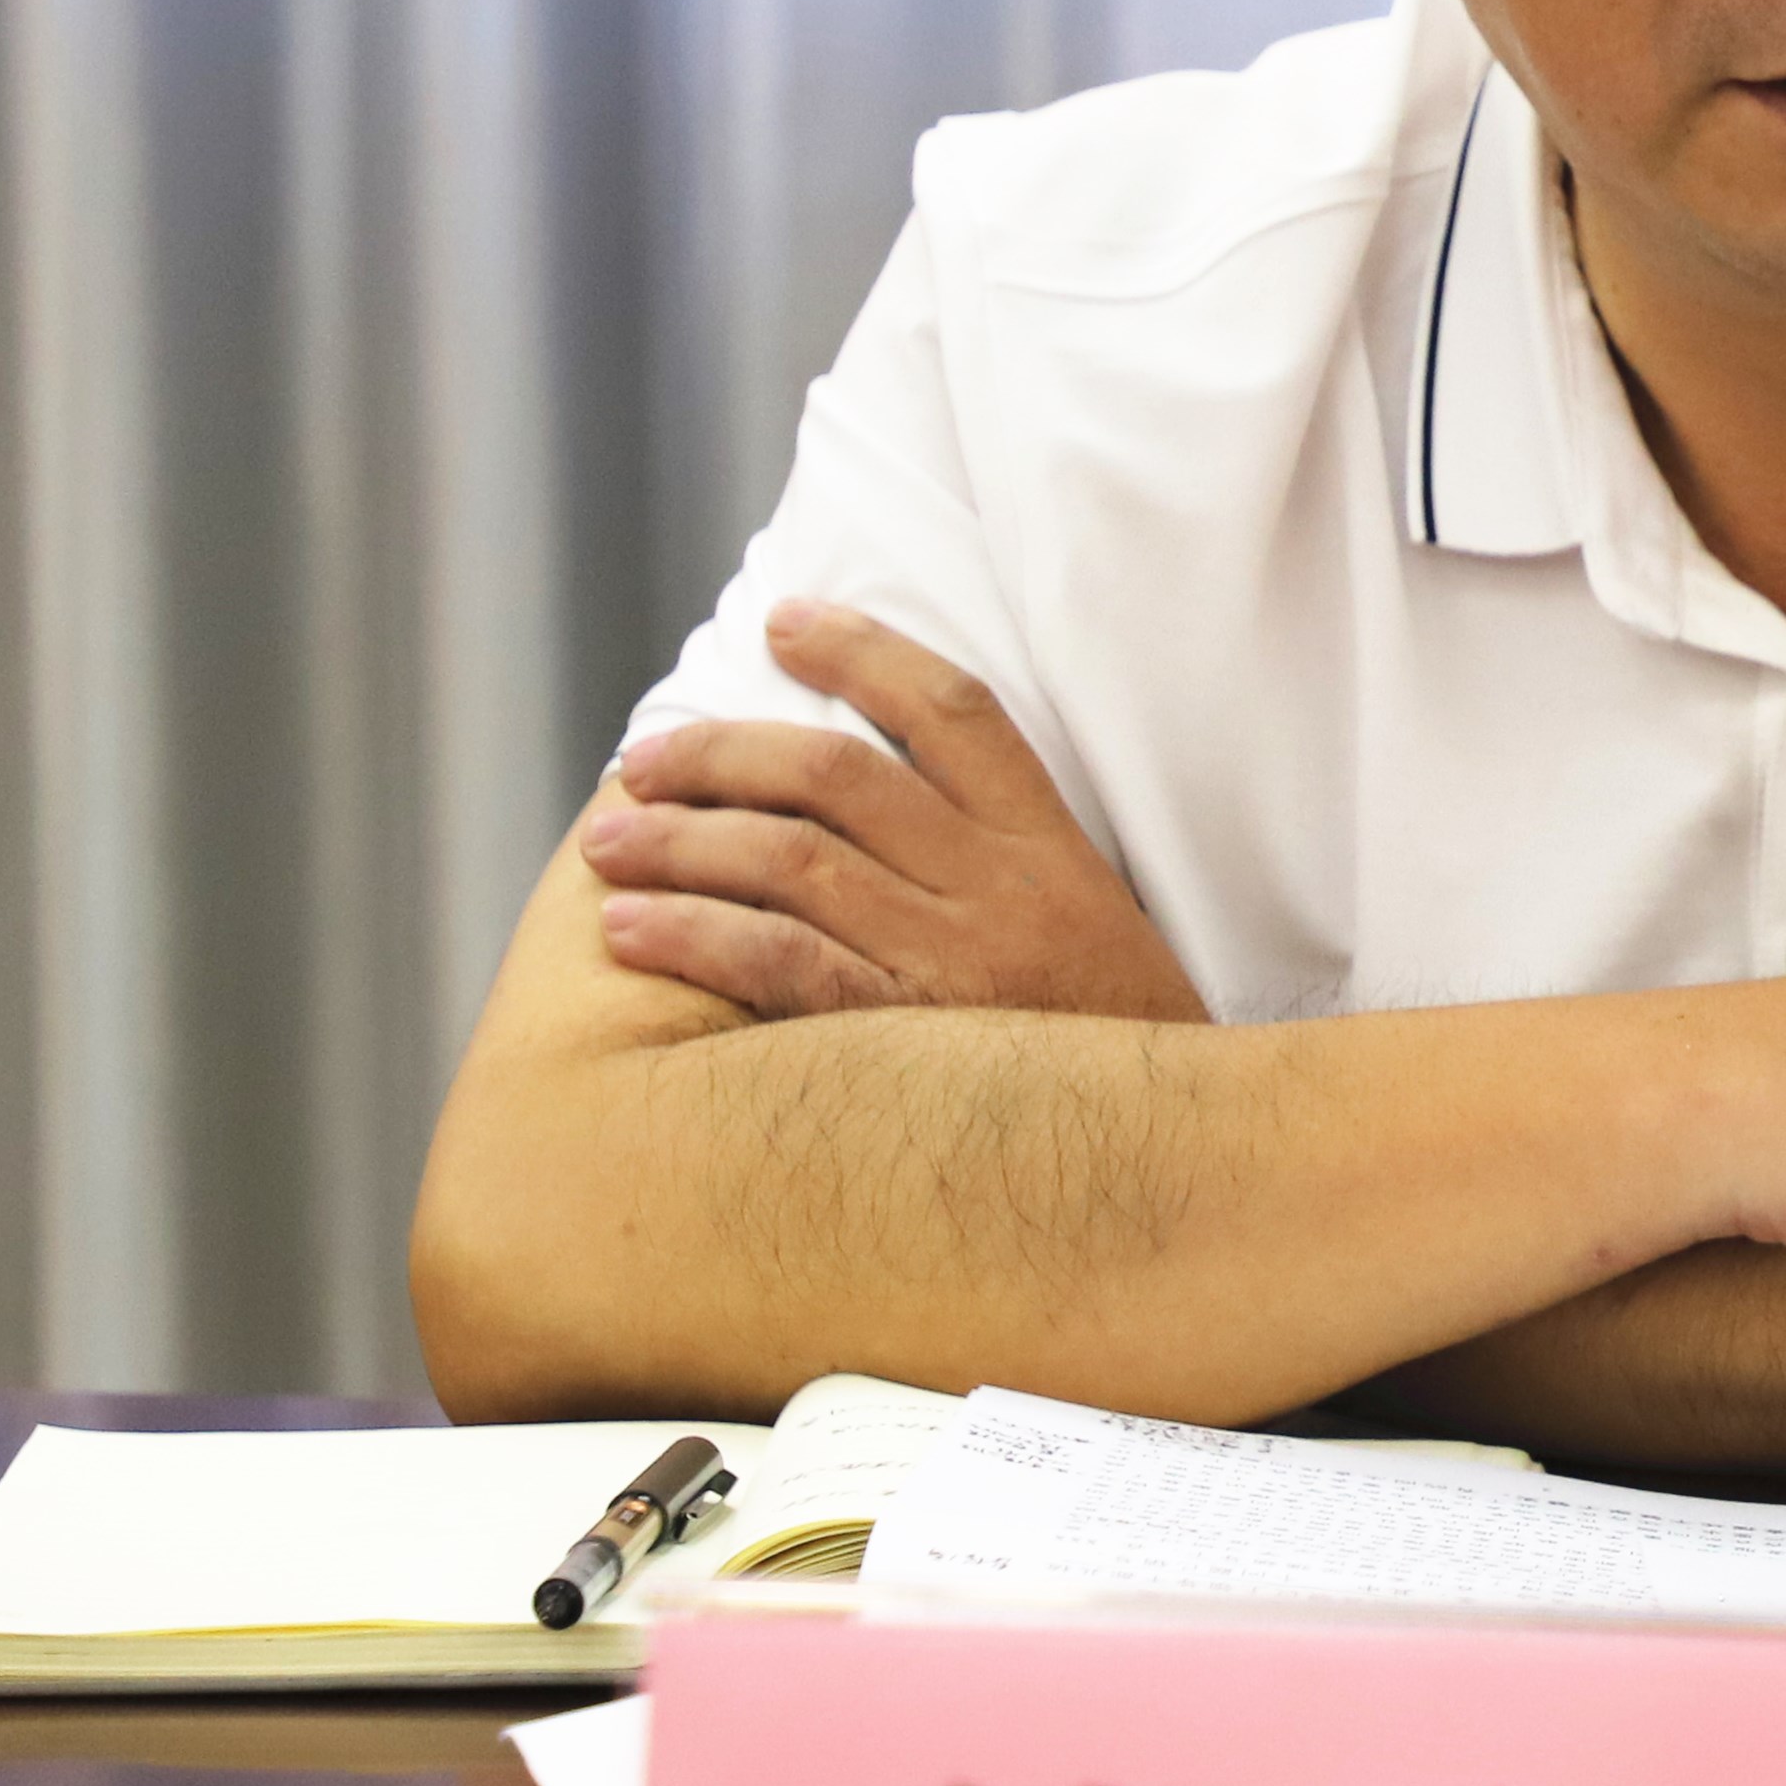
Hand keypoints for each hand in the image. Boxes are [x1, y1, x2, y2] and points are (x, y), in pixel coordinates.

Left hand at [581, 602, 1211, 1026]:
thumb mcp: (1091, 930)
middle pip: (838, 775)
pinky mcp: (910, 1040)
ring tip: (607, 840)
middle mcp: (1000, 888)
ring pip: (791, 861)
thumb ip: (1003, 868)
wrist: (1178, 1162)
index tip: (783, 622)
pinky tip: (628, 929)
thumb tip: (878, 814)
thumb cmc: (1112, 1052)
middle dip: (722, 756)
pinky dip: (694, 938)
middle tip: (643, 764)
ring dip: (681, 842)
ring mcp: (955, 962)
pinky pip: (781, 967)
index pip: (953, 710)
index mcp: (1049, 846)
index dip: (863, 651)